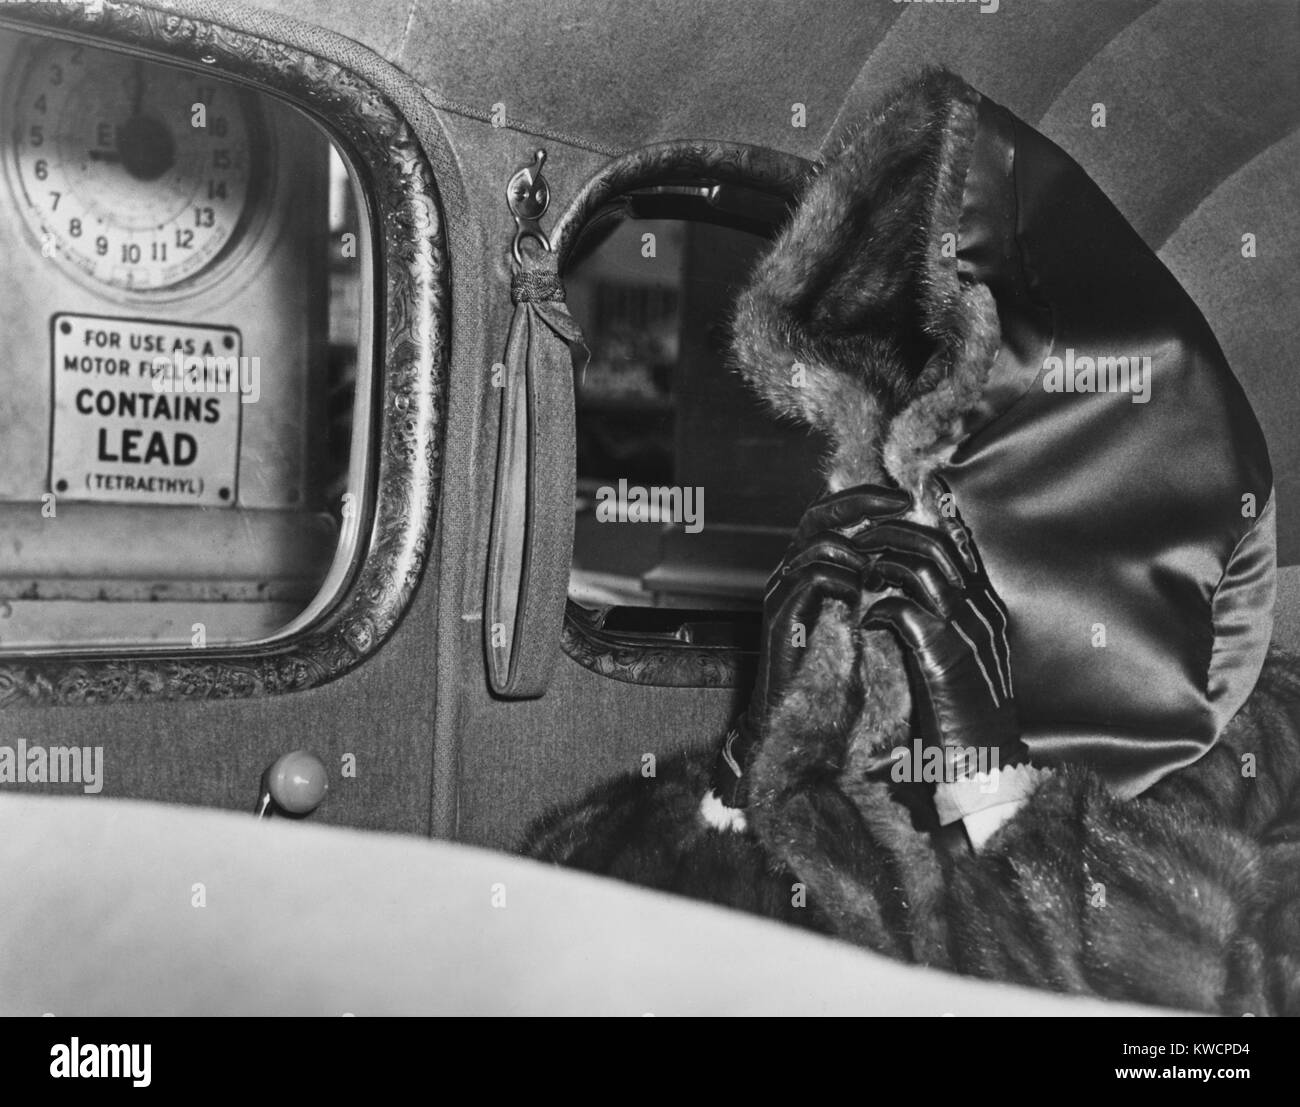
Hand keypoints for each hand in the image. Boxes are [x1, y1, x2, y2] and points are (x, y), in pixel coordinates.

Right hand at [712, 484, 911, 805]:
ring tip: (878, 574)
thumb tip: (907, 555)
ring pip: (817, 544)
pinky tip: (859, 600)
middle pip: (818, 515)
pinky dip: (843, 582)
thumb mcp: (859, 617)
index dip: (864, 499)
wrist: (797, 714)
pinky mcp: (781, 614)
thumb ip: (871, 584)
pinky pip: (812, 578)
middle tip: (899, 504)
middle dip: (861, 503)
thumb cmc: (831, 670)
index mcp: (808, 567)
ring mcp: (782, 591)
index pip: (829, 514)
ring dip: (857, 552)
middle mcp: (790, 571)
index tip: (903, 499)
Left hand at [859, 487, 1026, 782]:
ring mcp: (963, 630)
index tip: (885, 524)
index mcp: (987, 606)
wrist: (982, 759)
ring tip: (859, 574)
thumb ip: (945, 618)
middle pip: (935, 544)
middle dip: (891, 534)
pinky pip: (900, 610)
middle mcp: (980, 610)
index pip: (956, 544)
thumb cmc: (965, 710)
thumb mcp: (963, 653)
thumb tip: (909, 587)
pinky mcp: (941, 655)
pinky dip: (876, 610)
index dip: (918, 527)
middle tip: (860, 538)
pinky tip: (865, 621)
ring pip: (918, 567)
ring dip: (880, 564)